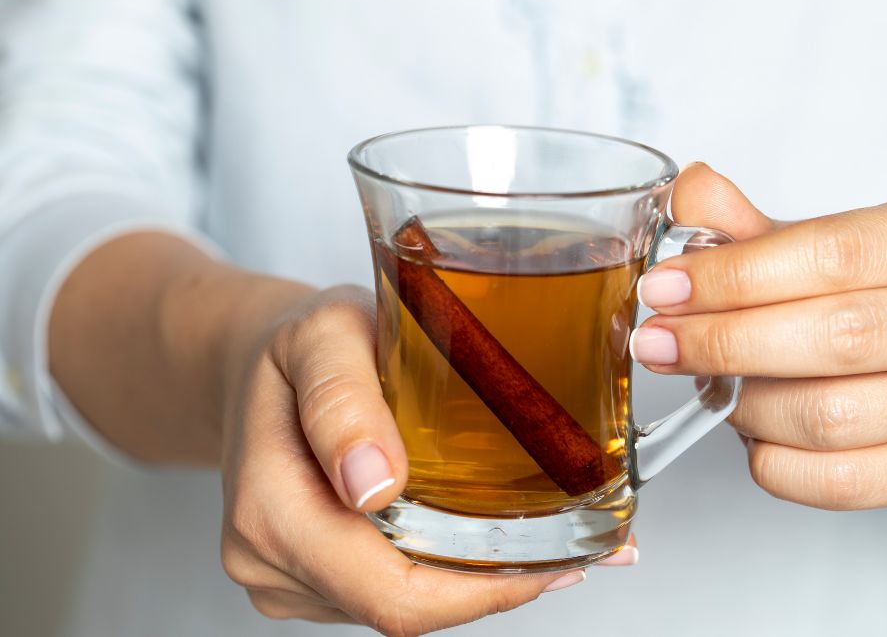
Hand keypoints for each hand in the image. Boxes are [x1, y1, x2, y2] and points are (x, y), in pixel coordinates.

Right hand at [218, 285, 619, 634]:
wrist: (255, 363)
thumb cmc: (295, 347)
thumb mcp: (321, 335)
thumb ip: (342, 399)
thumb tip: (373, 482)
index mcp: (271, 509)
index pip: (387, 592)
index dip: (478, 591)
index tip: (550, 560)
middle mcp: (268, 557)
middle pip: (402, 609)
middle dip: (492, 586)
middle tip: (572, 550)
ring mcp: (286, 574)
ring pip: (398, 604)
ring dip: (469, 578)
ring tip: (537, 538)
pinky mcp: (308, 576)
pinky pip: (385, 588)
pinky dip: (439, 568)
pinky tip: (479, 534)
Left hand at [630, 163, 886, 509]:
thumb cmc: (865, 294)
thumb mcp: (811, 242)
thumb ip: (744, 224)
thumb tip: (688, 193)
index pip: (834, 254)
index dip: (736, 276)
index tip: (665, 289)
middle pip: (838, 338)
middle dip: (725, 342)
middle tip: (658, 343)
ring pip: (833, 417)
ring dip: (745, 406)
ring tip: (711, 386)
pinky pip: (838, 482)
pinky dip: (772, 462)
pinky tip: (751, 433)